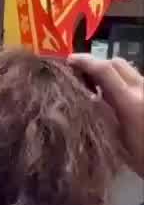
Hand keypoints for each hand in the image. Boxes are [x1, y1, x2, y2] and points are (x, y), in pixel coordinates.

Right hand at [71, 54, 143, 175]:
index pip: (104, 70)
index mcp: (130, 103)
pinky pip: (135, 80)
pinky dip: (121, 81)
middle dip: (97, 64)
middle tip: (81, 75)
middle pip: (116, 62)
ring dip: (110, 72)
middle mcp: (142, 90)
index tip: (68, 62)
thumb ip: (103, 116)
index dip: (84, 61)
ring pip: (127, 69)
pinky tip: (115, 96)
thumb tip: (88, 97)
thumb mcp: (118, 143)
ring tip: (97, 86)